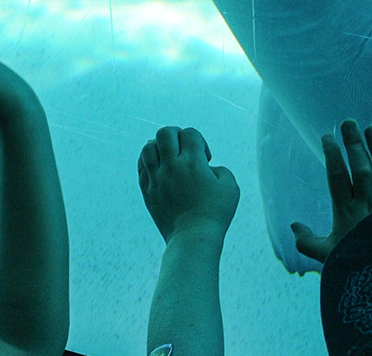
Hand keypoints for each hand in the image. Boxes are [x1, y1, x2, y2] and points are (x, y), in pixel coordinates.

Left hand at [138, 126, 239, 242]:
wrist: (193, 238)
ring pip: (148, 148)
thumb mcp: (230, 187)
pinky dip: (148, 162)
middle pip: (165, 133)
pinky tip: (157, 167)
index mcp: (193, 163)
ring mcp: (157, 179)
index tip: (205, 159)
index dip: (199, 140)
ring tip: (169, 156)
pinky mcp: (147, 192)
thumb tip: (207, 167)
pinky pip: (141, 167)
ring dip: (159, 147)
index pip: (190, 133)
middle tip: (184, 150)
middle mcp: (172, 167)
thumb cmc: (215, 213)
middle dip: (176, 135)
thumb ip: (221, 170)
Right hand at [290, 119, 371, 264]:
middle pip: (360, 168)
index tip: (327, 135)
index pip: (337, 177)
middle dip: (353, 144)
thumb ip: (307, 242)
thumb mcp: (328, 256)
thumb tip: (293, 226)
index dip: (331, 154)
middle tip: (348, 122)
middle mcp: (369, 205)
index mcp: (346, 212)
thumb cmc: (359, 267)